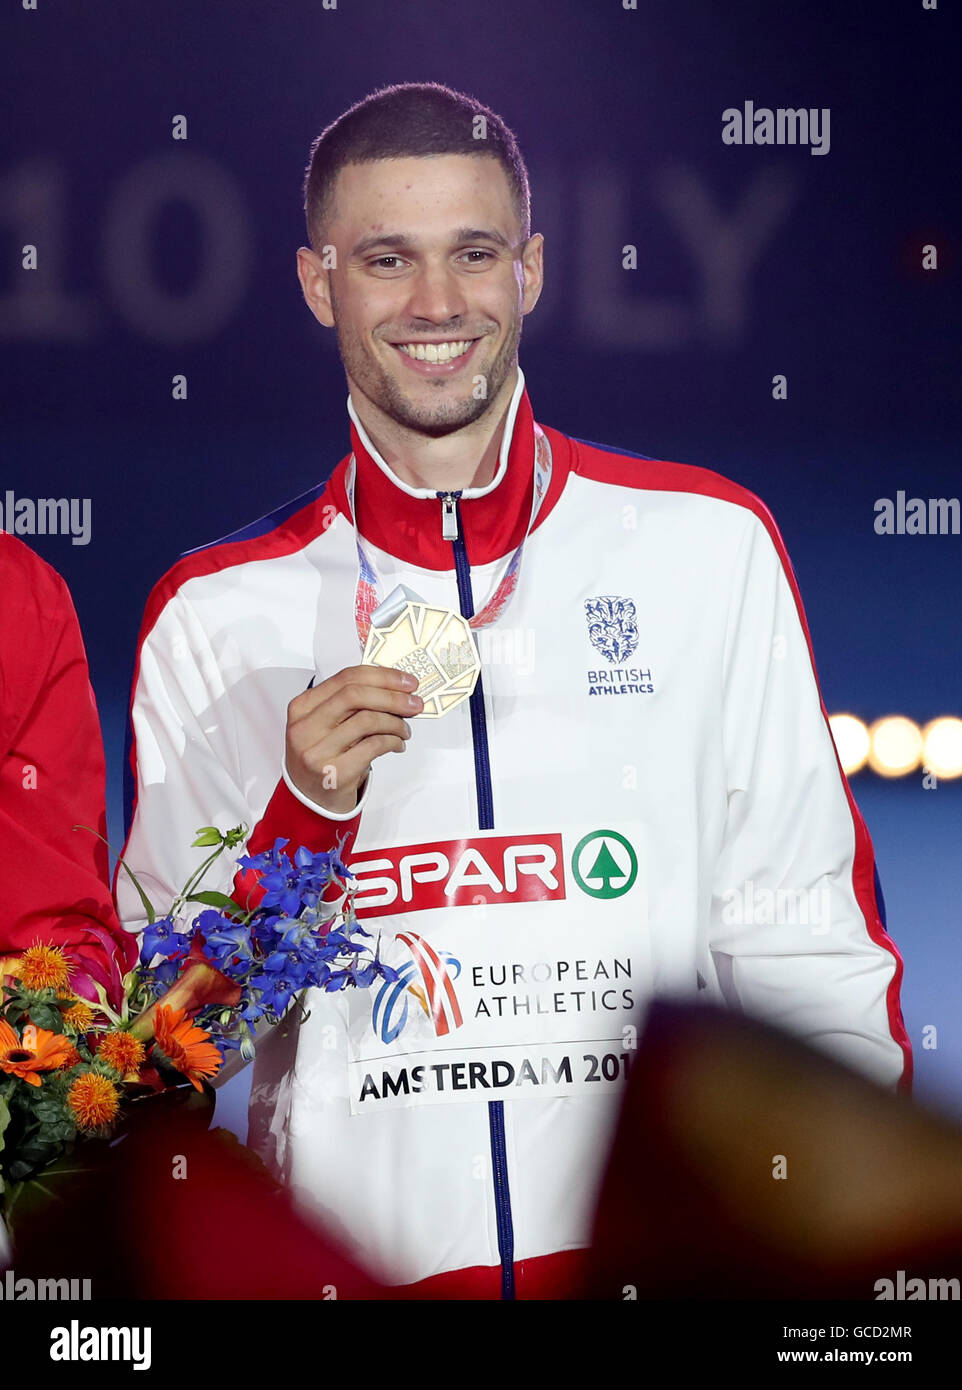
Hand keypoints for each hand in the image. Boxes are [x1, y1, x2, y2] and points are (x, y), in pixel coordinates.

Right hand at [285, 665, 422, 813]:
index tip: (406, 681)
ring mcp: (317, 752)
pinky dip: (393, 741)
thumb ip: (351, 704)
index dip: (382, 676)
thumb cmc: (323, 756)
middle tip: (414, 702)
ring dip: (396, 723)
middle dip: (392, 696)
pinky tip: (397, 744)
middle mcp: (305, 728)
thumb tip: (394, 688)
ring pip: (367, 720)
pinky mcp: (335, 773)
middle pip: (355, 696)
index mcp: (302, 708)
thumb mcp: (325, 725)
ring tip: (405, 730)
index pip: (345, 678)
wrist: (310, 800)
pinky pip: (374, 746)